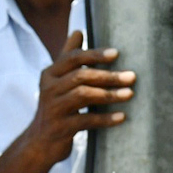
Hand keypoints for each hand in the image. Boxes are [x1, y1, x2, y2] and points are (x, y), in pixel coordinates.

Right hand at [27, 31, 134, 167]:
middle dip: (108, 76)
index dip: (94, 55)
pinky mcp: (60, 128)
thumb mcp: (57, 81)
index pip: (72, 58)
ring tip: (130, 94)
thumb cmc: (55, 107)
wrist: (40, 142)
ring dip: (109, 95)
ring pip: (83, 96)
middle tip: (132, 77)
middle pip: (80, 76)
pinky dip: (105, 119)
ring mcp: (54, 108)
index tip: (116, 54)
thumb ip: (67, 58)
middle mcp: (49, 88)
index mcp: (49, 74)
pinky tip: (122, 117)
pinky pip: (86, 121)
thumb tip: (78, 30)